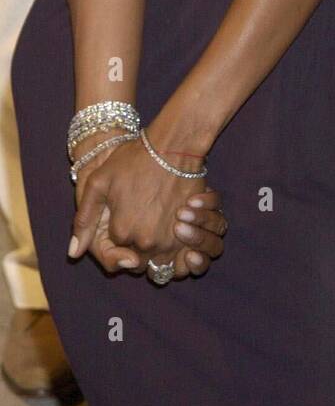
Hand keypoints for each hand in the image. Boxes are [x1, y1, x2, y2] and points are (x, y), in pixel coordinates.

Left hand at [70, 135, 224, 276]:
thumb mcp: (98, 183)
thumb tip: (73, 253)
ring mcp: (170, 238)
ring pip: (158, 259)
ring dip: (155, 247)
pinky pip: (179, 254)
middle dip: (135, 245)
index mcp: (121, 231)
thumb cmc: (134, 160)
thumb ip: (83, 220)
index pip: (115, 249)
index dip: (119, 233)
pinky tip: (172, 225)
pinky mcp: (190, 232)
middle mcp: (145, 241)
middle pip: (136, 258)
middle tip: (140, 216)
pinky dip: (174, 246)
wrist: (173, 147)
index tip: (125, 213)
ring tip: (156, 219)